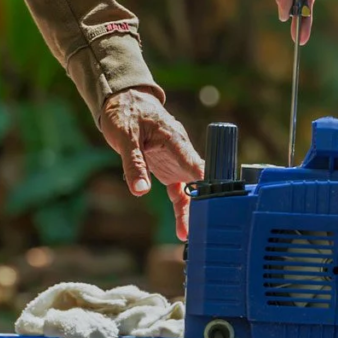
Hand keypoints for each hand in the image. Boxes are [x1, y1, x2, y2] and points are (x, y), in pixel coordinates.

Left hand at [101, 88, 203, 240]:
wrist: (124, 102)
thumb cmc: (126, 114)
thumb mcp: (125, 137)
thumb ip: (134, 164)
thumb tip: (140, 191)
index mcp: (175, 140)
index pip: (195, 165)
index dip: (207, 184)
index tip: (214, 203)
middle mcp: (181, 153)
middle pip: (198, 182)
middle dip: (203, 204)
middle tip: (203, 227)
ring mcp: (177, 162)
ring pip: (190, 190)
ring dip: (191, 211)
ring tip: (189, 235)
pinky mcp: (169, 169)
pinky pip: (179, 191)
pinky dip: (181, 207)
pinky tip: (182, 228)